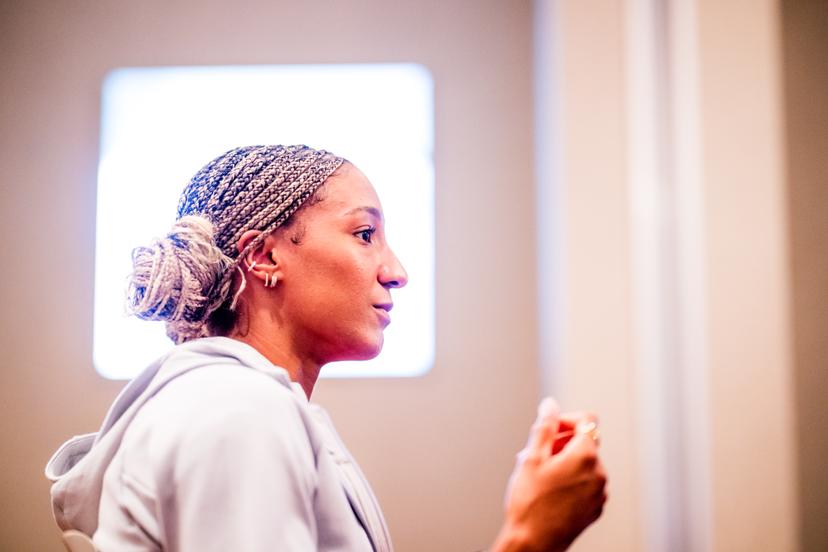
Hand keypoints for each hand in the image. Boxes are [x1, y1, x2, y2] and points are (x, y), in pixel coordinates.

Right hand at [492, 398, 606, 551]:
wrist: (533, 542)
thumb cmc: (530, 503)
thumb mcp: (531, 457)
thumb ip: (544, 426)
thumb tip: (551, 405)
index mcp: (585, 456)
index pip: (587, 419)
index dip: (566, 419)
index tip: (548, 429)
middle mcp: (599, 472)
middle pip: (585, 441)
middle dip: (561, 441)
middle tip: (538, 454)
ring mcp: (600, 492)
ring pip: (585, 463)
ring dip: (565, 462)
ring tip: (540, 475)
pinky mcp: (595, 508)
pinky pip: (586, 483)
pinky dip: (572, 480)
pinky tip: (550, 491)